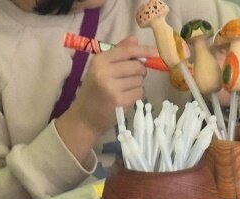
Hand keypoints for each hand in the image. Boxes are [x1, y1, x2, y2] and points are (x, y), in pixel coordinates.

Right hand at [56, 37, 151, 162]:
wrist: (85, 117)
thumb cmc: (94, 90)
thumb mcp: (100, 68)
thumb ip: (118, 53)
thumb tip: (135, 40)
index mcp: (99, 61)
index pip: (127, 51)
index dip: (143, 50)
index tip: (155, 52)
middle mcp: (105, 72)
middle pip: (137, 66)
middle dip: (140, 71)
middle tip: (131, 77)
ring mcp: (113, 88)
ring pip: (139, 80)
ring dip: (137, 83)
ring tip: (124, 89)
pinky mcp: (120, 102)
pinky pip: (139, 92)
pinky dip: (136, 94)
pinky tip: (125, 97)